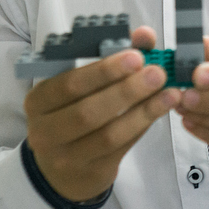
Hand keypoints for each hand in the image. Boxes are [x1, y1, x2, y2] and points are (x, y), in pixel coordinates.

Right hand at [24, 26, 180, 201]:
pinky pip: (121, 149)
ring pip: (108, 134)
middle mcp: (45, 131)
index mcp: (38, 101)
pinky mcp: (90, 173)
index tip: (136, 57)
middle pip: (87, 112)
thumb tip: (145, 35)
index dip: (103, 71)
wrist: (63, 169)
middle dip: (126, 91)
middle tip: (157, 73)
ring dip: (142, 111)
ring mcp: (66, 157)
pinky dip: (143, 127)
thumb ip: (112, 55)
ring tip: (170, 93)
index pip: (69, 85)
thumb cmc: (74, 111)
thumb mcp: (83, 85)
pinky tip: (162, 110)